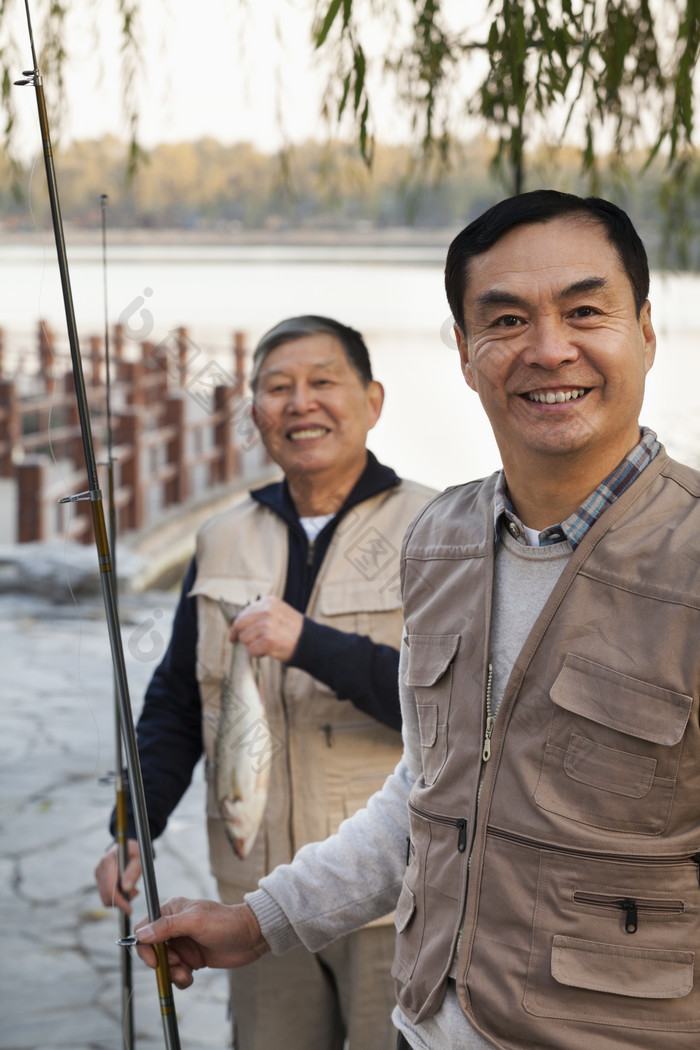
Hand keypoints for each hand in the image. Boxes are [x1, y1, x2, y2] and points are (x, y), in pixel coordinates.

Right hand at [95, 839, 141, 914]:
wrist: (128, 846)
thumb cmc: (136, 851)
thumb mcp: (140, 859)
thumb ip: (133, 872)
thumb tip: (126, 889)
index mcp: (108, 861)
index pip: (110, 888)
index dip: (119, 901)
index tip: (129, 910)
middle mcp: (100, 868)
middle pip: (105, 896)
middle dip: (121, 900)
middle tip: (135, 892)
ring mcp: (98, 873)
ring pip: (105, 897)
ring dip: (120, 898)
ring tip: (133, 888)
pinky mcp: (99, 878)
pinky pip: (106, 893)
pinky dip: (117, 894)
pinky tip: (126, 885)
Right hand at [135, 898, 269, 987]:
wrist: (251, 937)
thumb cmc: (226, 923)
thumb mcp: (196, 922)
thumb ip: (167, 926)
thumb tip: (141, 933)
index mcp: (172, 911)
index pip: (144, 928)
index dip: (145, 946)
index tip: (155, 960)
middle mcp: (174, 927)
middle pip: (152, 950)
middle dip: (163, 963)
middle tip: (178, 964)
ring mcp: (183, 944)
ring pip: (164, 965)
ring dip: (172, 973)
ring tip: (188, 973)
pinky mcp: (191, 959)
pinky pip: (175, 973)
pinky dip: (180, 979)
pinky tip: (192, 976)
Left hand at [230, 596, 302, 661]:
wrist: (311, 642)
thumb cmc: (292, 630)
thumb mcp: (278, 613)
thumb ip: (260, 614)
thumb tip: (237, 625)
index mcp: (269, 602)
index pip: (243, 614)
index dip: (238, 626)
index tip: (234, 634)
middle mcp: (267, 611)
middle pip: (239, 625)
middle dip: (240, 636)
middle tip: (243, 642)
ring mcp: (268, 625)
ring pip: (244, 638)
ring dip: (251, 645)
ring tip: (265, 645)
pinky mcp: (268, 640)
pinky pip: (251, 650)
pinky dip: (257, 654)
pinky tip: (267, 651)